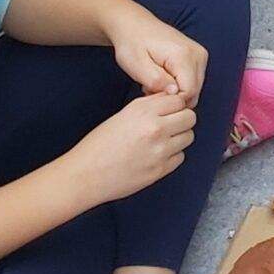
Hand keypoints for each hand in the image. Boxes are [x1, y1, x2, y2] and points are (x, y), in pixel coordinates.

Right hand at [68, 91, 197, 205]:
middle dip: (182, 120)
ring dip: (178, 138)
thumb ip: (150, 105)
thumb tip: (172, 98)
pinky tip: (156, 156)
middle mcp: (155, 129)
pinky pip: (180, 157)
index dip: (175, 105)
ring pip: (188, 137)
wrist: (84, 175)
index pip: (179, 100)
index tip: (170, 111)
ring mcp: (159, 151)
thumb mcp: (123, 115)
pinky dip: (172, 156)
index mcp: (144, 112)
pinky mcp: (159, 170)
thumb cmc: (99, 145)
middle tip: (170, 126)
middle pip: (190, 117)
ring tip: (161, 142)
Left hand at [105, 6, 205, 105]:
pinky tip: (162, 78)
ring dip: (174, 92)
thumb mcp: (137, 66)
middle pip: (194, 92)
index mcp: (184, 56)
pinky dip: (178, 85)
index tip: (150, 94)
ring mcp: (200, 55)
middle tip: (150, 89)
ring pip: (194, 88)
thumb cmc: (132, 44)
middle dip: (172, 97)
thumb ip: (157, 81)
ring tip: (154, 83)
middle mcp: (198, 54)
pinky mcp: (198, 56)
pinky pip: (193, 81)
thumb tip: (175, 93)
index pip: (189, 93)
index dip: (169, 100)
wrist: (134, 25)